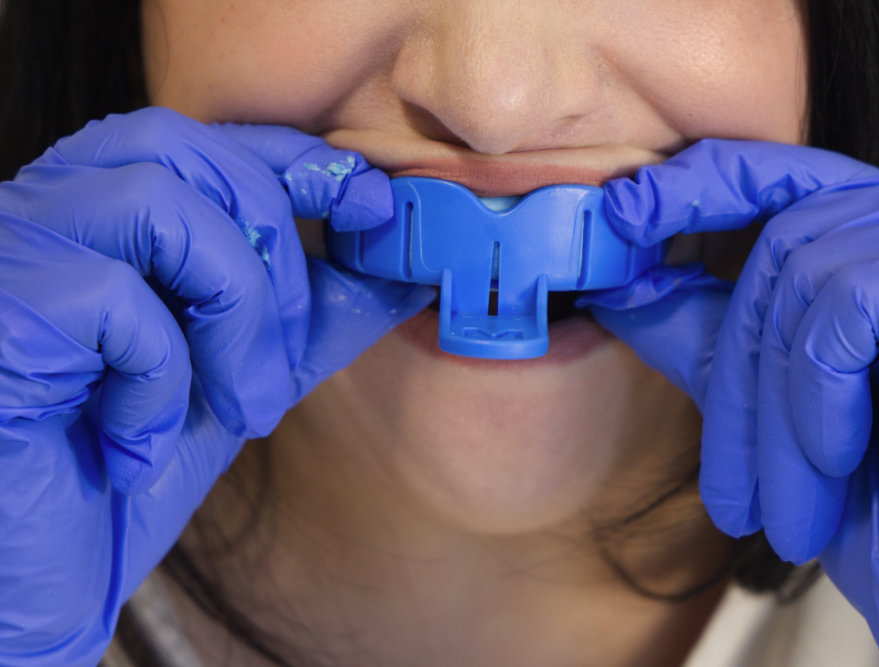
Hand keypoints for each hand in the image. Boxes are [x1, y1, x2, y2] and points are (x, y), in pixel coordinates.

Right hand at [0, 107, 432, 665]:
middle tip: (288, 357)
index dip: (291, 158)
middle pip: (185, 151)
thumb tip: (398, 271)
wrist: (37, 584)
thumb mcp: (239, 382)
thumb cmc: (124, 478)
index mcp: (96, 220)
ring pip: (159, 203)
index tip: (368, 202)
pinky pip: (113, 297)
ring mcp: (6, 257)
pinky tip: (136, 442)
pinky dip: (160, 374)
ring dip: (236, 312)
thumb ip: (309, 320)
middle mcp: (40, 216)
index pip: (199, 142)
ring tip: (240, 405)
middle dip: (274, 250)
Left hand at [583, 139, 878, 664]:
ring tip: (784, 509)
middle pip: (780, 242)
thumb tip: (624, 288)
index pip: (779, 175)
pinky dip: (817, 397)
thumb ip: (711, 342)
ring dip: (770, 415)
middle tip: (728, 488)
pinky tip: (839, 462)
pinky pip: (846, 307)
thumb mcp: (780, 419)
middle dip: (732, 378)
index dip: (695, 182)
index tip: (620, 212)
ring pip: (802, 275)